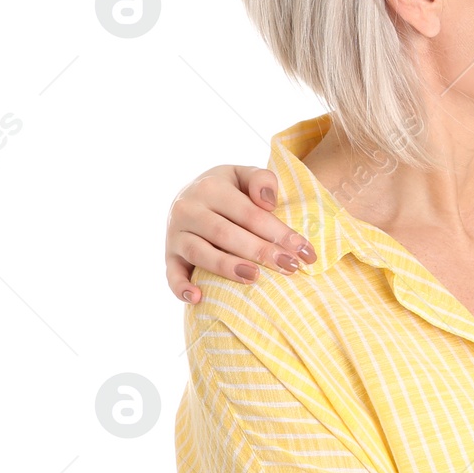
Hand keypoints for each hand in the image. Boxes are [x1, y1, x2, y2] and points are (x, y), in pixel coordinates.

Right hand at [165, 165, 314, 302]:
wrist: (189, 194)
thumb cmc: (228, 189)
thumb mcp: (244, 175)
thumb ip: (261, 179)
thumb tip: (268, 202)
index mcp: (211, 188)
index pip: (250, 214)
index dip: (279, 233)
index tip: (305, 252)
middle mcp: (188, 209)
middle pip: (227, 234)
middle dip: (260, 251)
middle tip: (290, 267)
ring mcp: (175, 234)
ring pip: (200, 253)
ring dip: (226, 267)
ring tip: (255, 278)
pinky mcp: (168, 255)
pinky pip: (171, 274)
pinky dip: (181, 287)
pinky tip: (198, 297)